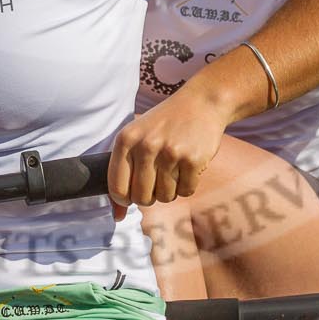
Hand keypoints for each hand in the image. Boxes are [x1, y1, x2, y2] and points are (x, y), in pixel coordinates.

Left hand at [107, 85, 234, 218]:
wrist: (201, 103)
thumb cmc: (164, 124)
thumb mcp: (137, 138)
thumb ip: (122, 174)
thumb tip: (117, 216)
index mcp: (126, 140)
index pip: (117, 188)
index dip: (124, 199)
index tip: (133, 193)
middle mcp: (146, 146)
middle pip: (141, 198)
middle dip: (150, 196)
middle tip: (157, 180)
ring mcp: (171, 153)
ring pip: (165, 197)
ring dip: (170, 190)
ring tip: (174, 169)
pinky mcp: (193, 160)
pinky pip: (186, 192)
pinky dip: (187, 185)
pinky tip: (188, 166)